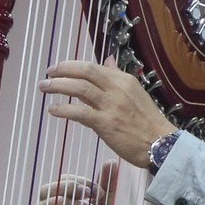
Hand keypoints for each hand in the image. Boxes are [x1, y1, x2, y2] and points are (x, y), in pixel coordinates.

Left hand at [38, 59, 177, 167]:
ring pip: (80, 88)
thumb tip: (107, 60)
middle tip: (48, 73)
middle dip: (62, 70)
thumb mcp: (134, 92)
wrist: (161, 144)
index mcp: (124, 80)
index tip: (59, 68)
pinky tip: (53, 109)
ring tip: (44, 88)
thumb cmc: (147, 121)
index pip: (94, 66)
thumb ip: (117, 76)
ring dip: (58, 86)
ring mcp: (111, 106)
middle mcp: (117, 89)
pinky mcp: (106, 124)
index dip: (73, 65)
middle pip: (85, 71)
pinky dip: (63, 109)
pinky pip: (80, 113)